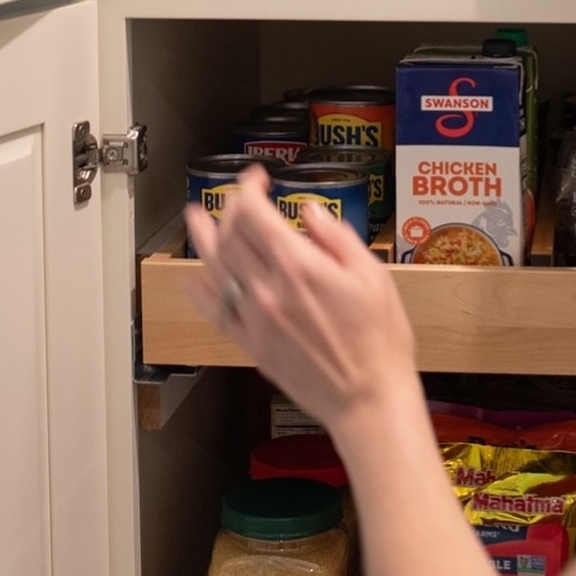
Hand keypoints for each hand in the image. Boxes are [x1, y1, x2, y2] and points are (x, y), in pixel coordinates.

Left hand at [184, 169, 416, 432]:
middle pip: (231, 236)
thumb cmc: (380, 340)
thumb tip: (310, 213)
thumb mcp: (373, 275)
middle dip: (229, 206)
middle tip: (237, 195)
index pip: (254, 214)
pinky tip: (195, 279)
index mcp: (299, 267)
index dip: (248, 188)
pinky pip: (216, 313)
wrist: (368, 398)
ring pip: (216, 269)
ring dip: (202, 239)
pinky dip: (201, 292)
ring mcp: (256, 319)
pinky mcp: (252, 345)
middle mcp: (269, 290)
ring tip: (194, 218)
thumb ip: (337, 238)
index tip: (257, 178)